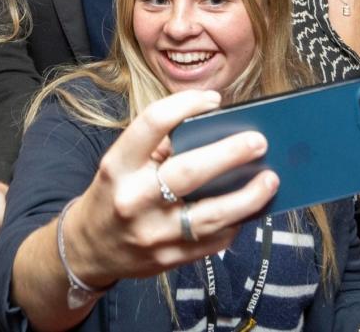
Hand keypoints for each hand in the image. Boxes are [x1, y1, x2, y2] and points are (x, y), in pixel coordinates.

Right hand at [63, 89, 277, 287]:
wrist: (89, 249)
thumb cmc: (114, 194)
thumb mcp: (122, 164)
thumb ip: (159, 147)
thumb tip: (216, 130)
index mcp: (118, 166)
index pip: (152, 124)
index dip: (186, 105)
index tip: (214, 100)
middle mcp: (133, 199)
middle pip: (188, 172)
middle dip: (229, 154)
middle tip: (258, 141)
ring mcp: (153, 234)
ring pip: (210, 215)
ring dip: (247, 197)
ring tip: (270, 179)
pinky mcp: (169, 259)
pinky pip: (213, 241)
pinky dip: (236, 222)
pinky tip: (249, 208)